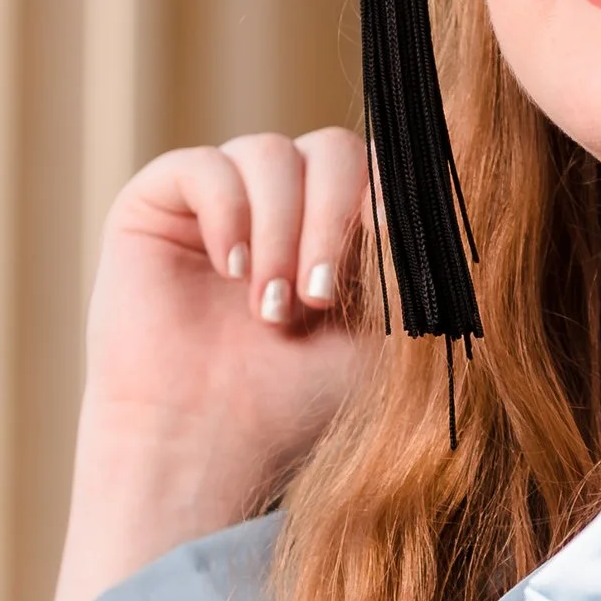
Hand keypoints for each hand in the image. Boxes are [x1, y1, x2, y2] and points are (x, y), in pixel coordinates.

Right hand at [47, 128, 380, 600]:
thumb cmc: (301, 404)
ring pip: (271, 153)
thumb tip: (441, 189)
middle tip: (322, 298)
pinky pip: (204, 164)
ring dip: (281, 232)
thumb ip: (414, 259)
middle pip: (332, 150)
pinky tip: (231, 271)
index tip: (392, 256)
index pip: (379, 167)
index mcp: (345, 226)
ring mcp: (224, 199)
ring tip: (271, 310)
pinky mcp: (158, 204)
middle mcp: (286, 203)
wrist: (211, 450)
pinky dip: (228, 212)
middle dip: (335, 219)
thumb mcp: (385, 328)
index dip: (390, 198)